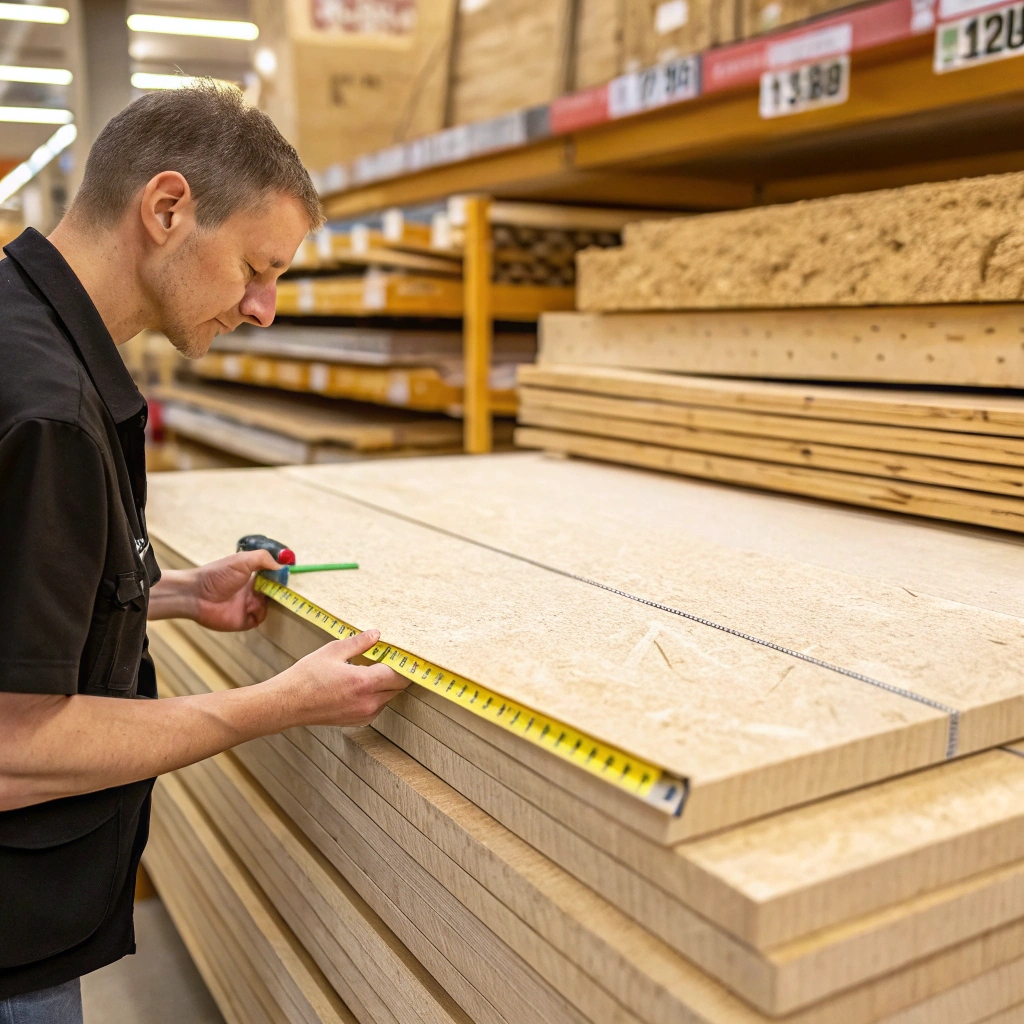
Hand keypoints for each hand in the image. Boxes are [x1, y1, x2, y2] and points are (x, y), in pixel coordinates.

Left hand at [187, 550, 280, 631]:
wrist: (195, 595)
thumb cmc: (216, 575)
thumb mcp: (241, 560)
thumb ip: (263, 559)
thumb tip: (282, 566)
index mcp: (251, 575)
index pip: (272, 575)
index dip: (280, 575)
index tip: (288, 574)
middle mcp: (251, 590)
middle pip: (274, 591)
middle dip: (280, 589)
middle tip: (284, 587)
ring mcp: (247, 605)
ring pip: (269, 605)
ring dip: (269, 601)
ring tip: (260, 595)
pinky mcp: (244, 620)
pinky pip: (260, 618)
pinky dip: (260, 613)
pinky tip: (252, 607)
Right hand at [274, 629, 407, 727]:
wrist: (288, 704)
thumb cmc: (306, 677)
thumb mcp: (333, 651)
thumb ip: (359, 642)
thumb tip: (377, 634)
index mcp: (364, 682)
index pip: (399, 674)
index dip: (404, 663)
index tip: (406, 654)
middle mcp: (368, 702)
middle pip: (398, 687)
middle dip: (398, 673)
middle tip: (389, 657)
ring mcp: (364, 714)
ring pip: (389, 697)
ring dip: (386, 684)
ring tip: (372, 669)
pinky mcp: (358, 721)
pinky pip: (378, 706)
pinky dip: (376, 695)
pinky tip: (362, 684)